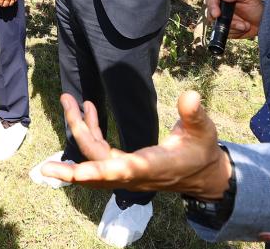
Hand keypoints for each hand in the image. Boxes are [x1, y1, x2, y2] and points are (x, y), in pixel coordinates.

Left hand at [41, 92, 232, 200]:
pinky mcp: (122, 166)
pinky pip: (98, 153)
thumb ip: (194, 115)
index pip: (121, 171)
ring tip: (70, 100)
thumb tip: (189, 95)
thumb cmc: (203, 151)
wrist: (202, 175)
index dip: (96, 172)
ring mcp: (125, 172)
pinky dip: (91, 131)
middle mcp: (133, 174)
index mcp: (152, 167)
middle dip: (78, 131)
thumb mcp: (204, 131)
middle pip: (96, 163)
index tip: (73, 172)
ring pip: (93, 156)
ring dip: (79, 128)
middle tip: (65, 104)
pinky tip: (88, 110)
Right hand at [204, 0, 263, 39]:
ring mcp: (222, 21)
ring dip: (234, 27)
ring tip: (245, 25)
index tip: (217, 14)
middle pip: (210, 14)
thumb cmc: (255, 6)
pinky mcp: (225, 31)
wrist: (262, 22)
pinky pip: (225, 34)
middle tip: (237, 24)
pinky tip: (243, 29)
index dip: (212, 6)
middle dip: (220, 21)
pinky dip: (236, 32)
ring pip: (219, 26)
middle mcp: (220, 9)